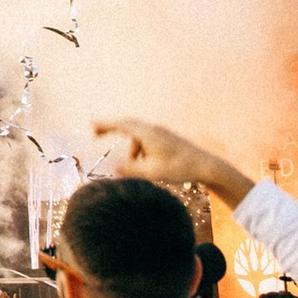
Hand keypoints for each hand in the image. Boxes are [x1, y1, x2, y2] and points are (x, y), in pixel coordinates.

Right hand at [93, 119, 251, 201]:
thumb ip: (132, 170)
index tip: (91, 125)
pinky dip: (140, 148)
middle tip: (95, 134)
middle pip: (127, 124)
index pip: (121, 125)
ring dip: (131, 149)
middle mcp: (154, 129)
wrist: (206, 166)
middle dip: (111, 128)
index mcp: (148, 134)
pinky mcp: (167, 139)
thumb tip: (113, 169)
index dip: (105, 125)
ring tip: (136, 168)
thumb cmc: (180, 168)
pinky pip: (146, 139)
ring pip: (138, 135)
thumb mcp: (153, 172)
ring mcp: (161, 133)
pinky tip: (147, 163)